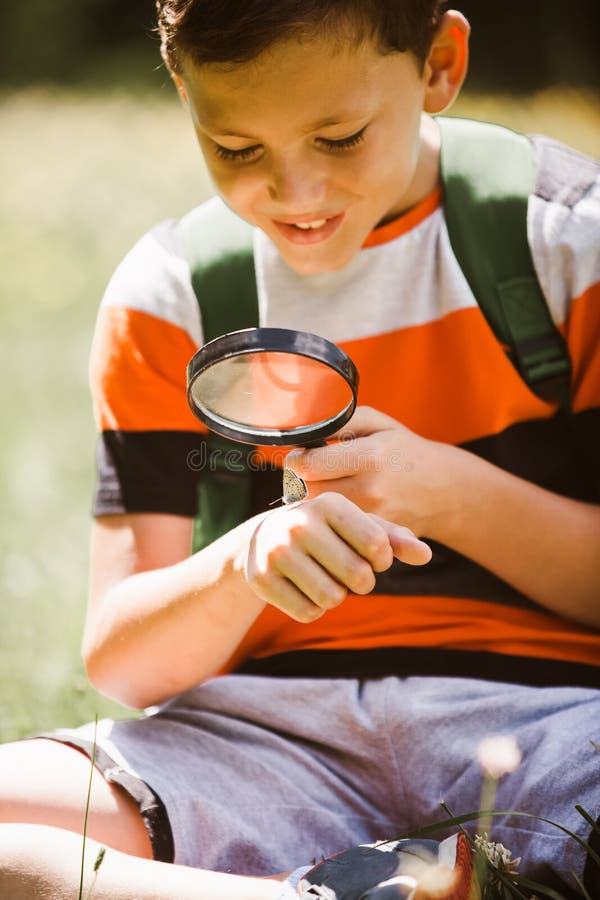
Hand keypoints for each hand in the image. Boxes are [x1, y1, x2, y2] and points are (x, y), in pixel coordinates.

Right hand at [243, 491, 430, 621]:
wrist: (264, 538)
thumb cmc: (327, 532)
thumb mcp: (358, 526)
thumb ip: (393, 539)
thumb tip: (425, 555)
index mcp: (329, 504)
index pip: (376, 545)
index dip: (382, 560)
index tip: (372, 556)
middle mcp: (300, 523)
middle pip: (357, 576)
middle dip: (361, 582)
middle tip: (348, 572)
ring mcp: (277, 551)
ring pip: (332, 598)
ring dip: (336, 596)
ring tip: (325, 579)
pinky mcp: (261, 579)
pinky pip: (308, 612)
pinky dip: (313, 609)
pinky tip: (304, 589)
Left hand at [285, 406, 459, 537]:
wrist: (445, 490)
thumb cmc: (404, 450)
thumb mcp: (377, 423)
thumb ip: (340, 421)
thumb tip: (304, 428)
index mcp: (369, 456)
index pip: (307, 465)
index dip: (297, 459)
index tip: (302, 455)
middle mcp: (370, 490)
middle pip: (308, 491)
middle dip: (303, 481)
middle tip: (313, 473)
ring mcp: (373, 518)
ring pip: (320, 514)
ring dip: (315, 501)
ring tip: (327, 487)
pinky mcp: (374, 536)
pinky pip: (337, 529)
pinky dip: (332, 519)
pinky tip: (340, 507)